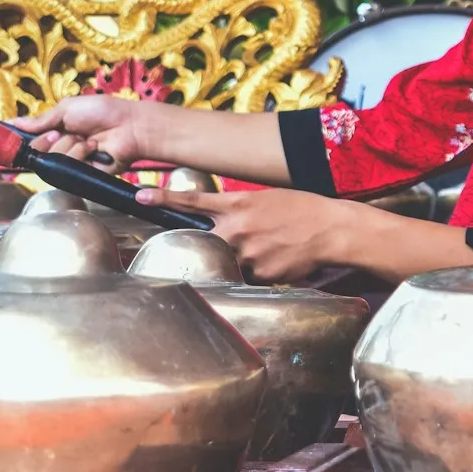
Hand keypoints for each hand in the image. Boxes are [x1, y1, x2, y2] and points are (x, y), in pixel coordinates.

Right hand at [14, 96, 158, 166]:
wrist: (129, 125)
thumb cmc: (103, 112)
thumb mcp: (67, 109)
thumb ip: (40, 120)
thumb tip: (12, 123)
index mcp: (53, 133)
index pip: (27, 142)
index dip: (21, 139)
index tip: (15, 134)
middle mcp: (58, 150)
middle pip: (35, 152)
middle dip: (48, 140)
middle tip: (64, 132)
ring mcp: (69, 164)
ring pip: (51, 160)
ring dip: (69, 145)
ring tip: (86, 139)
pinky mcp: (80, 175)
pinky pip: (68, 168)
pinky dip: (80, 154)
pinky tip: (93, 148)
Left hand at [135, 187, 359, 282]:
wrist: (333, 229)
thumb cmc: (303, 209)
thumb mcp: (266, 199)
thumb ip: (237, 210)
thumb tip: (219, 223)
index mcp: (238, 205)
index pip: (192, 202)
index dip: (163, 198)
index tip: (139, 195)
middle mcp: (237, 229)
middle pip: (207, 242)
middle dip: (216, 245)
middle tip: (240, 242)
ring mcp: (247, 253)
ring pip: (230, 262)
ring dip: (244, 258)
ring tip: (273, 247)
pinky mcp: (260, 274)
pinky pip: (250, 276)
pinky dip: (262, 269)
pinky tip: (282, 258)